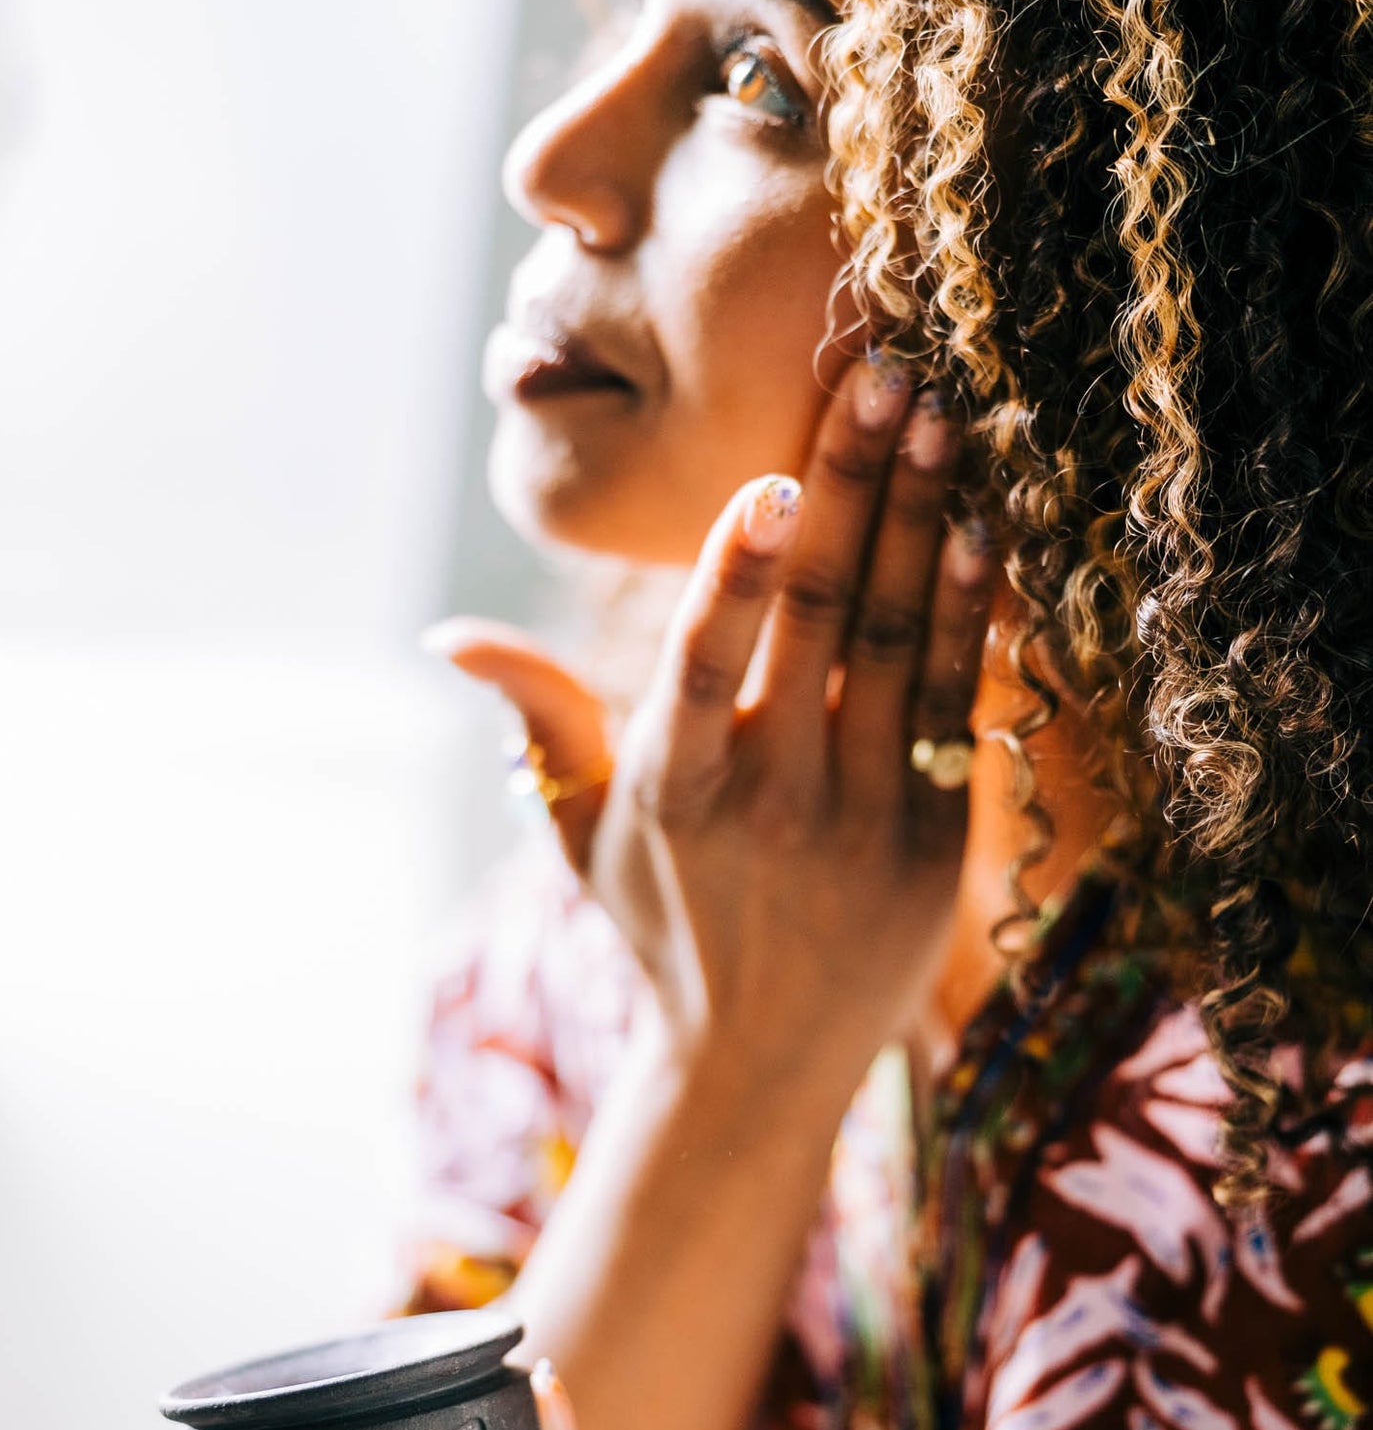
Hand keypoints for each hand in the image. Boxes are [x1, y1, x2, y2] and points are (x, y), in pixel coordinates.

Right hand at [424, 353, 996, 1080]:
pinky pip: (954, 705)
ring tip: (943, 414)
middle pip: (818, 619)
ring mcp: (860, 821)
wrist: (762, 1058)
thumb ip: (538, 721)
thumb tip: (447, 636)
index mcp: (672, 788)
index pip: (704, 660)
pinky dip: (967, 612)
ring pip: (896, 645)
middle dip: (852, 485)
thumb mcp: (582, 832)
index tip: (770, 477)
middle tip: (881, 371)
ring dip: (923, 520)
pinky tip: (982, 525)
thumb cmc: (661, 922)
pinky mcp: (931, 842)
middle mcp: (768, 801)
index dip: (737, 568)